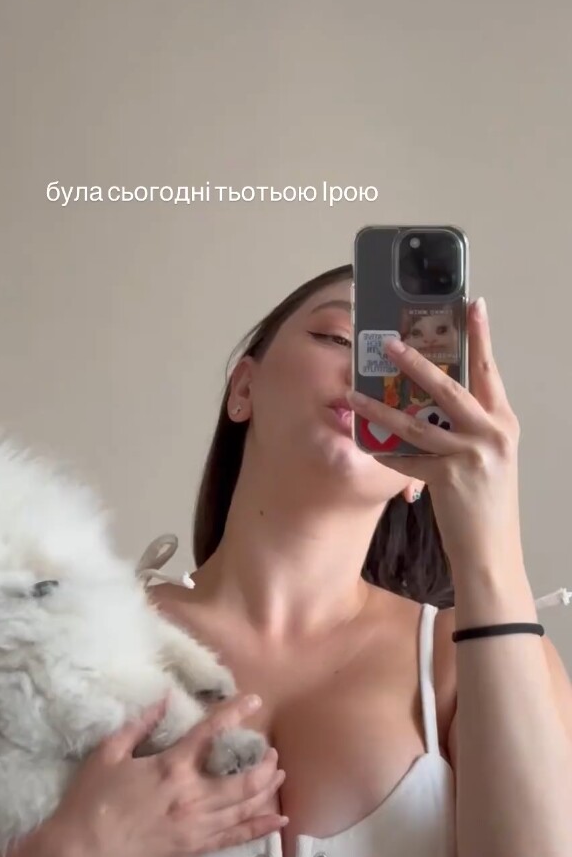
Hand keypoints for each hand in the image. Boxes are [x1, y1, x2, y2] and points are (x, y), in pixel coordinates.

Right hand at [45, 693, 285, 856]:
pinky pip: (235, 839)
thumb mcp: (108, 754)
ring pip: (245, 806)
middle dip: (263, 762)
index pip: (212, 733)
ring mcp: (196, 826)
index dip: (236, 713)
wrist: (80, 855)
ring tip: (278, 775)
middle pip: (243, 777)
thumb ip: (139, 725)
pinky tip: (279, 820)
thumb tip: (164, 698)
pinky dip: (260, 828)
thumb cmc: (90, 802)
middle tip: (271, 751)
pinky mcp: (193, 849)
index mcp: (170, 767)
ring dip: (267, 789)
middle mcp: (191, 796)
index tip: (254, 701)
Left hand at [347, 298, 522, 565]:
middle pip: (449, 387)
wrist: (492, 552)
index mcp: (503, 422)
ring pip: (416, 422)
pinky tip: (366, 445)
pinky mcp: (450, 478)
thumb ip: (468, 428)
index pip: (489, 371)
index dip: (480, 337)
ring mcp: (472, 455)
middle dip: (416, 362)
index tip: (473, 304)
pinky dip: (385, 452)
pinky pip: (408, 458)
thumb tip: (434, 402)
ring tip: (353, 394)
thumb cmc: (486, 504)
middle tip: (390, 342)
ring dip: (380, 408)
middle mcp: (492, 433)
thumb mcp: (489, 458)